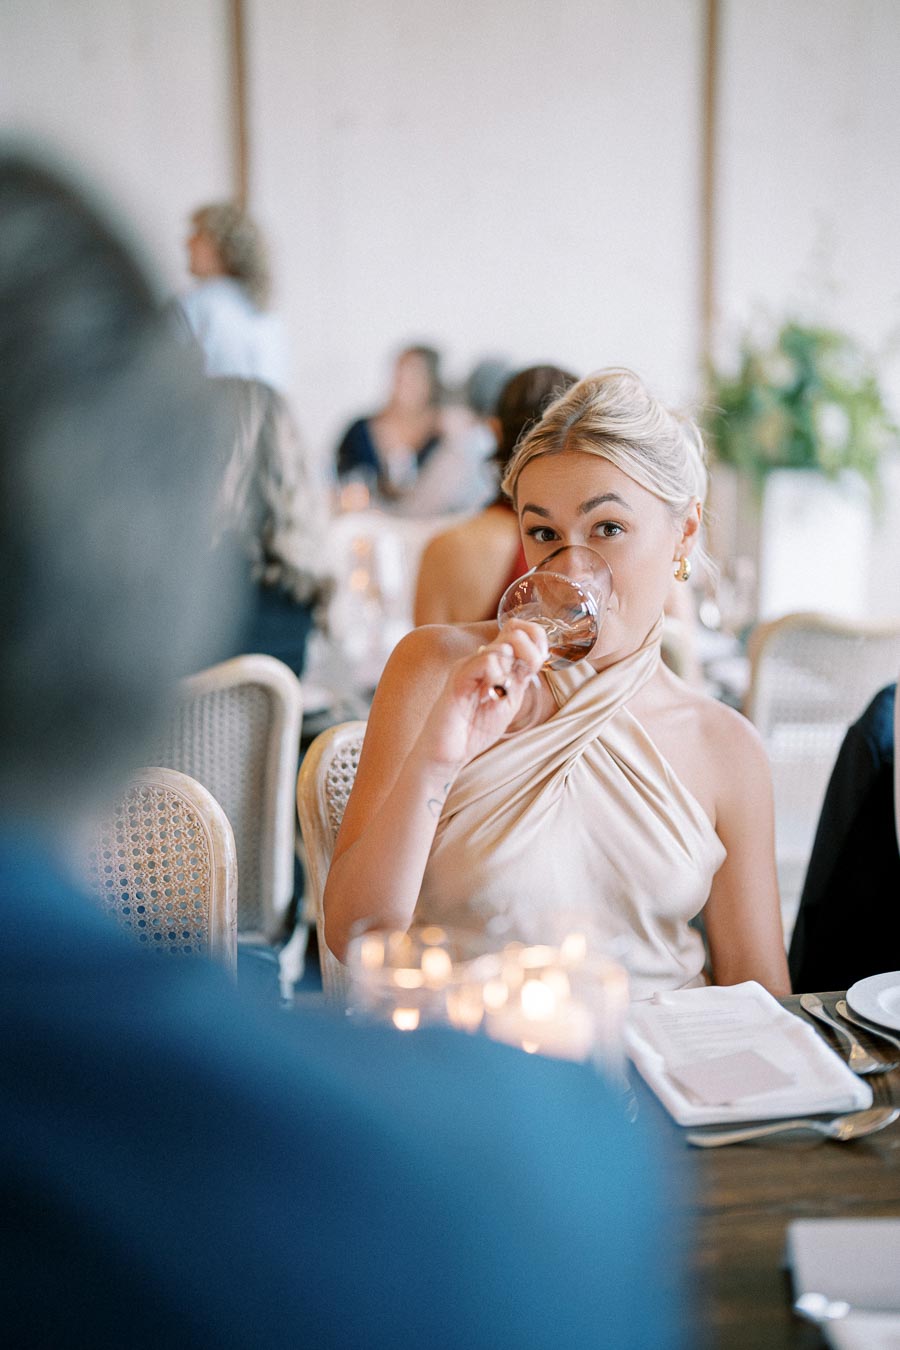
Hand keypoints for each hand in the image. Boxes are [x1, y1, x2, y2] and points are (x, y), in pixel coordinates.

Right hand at [420, 622, 549, 770]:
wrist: (448, 751)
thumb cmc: (475, 729)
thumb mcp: (508, 701)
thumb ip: (520, 679)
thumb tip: (534, 657)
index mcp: (495, 663)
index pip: (518, 631)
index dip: (536, 638)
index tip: (539, 660)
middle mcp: (481, 659)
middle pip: (515, 632)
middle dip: (530, 653)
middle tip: (523, 677)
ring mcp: (468, 665)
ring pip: (503, 647)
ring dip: (511, 670)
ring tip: (500, 692)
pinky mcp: (459, 677)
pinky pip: (486, 662)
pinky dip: (497, 676)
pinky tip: (491, 694)